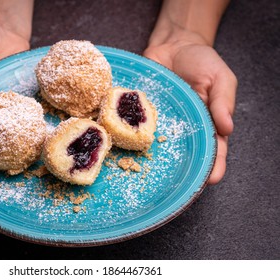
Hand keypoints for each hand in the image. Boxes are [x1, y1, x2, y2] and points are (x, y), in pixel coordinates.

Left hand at [144, 38, 236, 183]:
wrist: (173, 46)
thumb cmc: (201, 61)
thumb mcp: (220, 77)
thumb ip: (223, 101)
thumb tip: (227, 128)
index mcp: (207, 124)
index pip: (213, 150)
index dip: (213, 167)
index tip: (209, 180)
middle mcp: (183, 129)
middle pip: (184, 155)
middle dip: (181, 172)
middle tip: (176, 186)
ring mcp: (161, 123)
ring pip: (157, 146)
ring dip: (153, 160)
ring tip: (148, 174)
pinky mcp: (142, 113)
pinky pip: (136, 127)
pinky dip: (131, 137)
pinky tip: (126, 147)